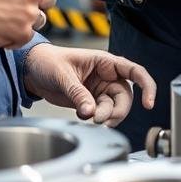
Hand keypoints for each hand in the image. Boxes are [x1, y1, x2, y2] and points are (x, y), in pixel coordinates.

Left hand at [21, 44, 156, 126]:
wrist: (31, 70)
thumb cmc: (48, 61)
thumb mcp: (63, 75)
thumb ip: (78, 94)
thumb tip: (90, 112)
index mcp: (105, 62)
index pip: (134, 72)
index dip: (146, 86)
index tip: (148, 103)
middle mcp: (106, 76)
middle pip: (125, 96)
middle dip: (116, 110)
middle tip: (100, 120)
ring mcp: (99, 89)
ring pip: (114, 107)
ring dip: (106, 116)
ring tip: (90, 119)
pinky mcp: (90, 101)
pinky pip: (101, 112)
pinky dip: (95, 118)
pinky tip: (84, 116)